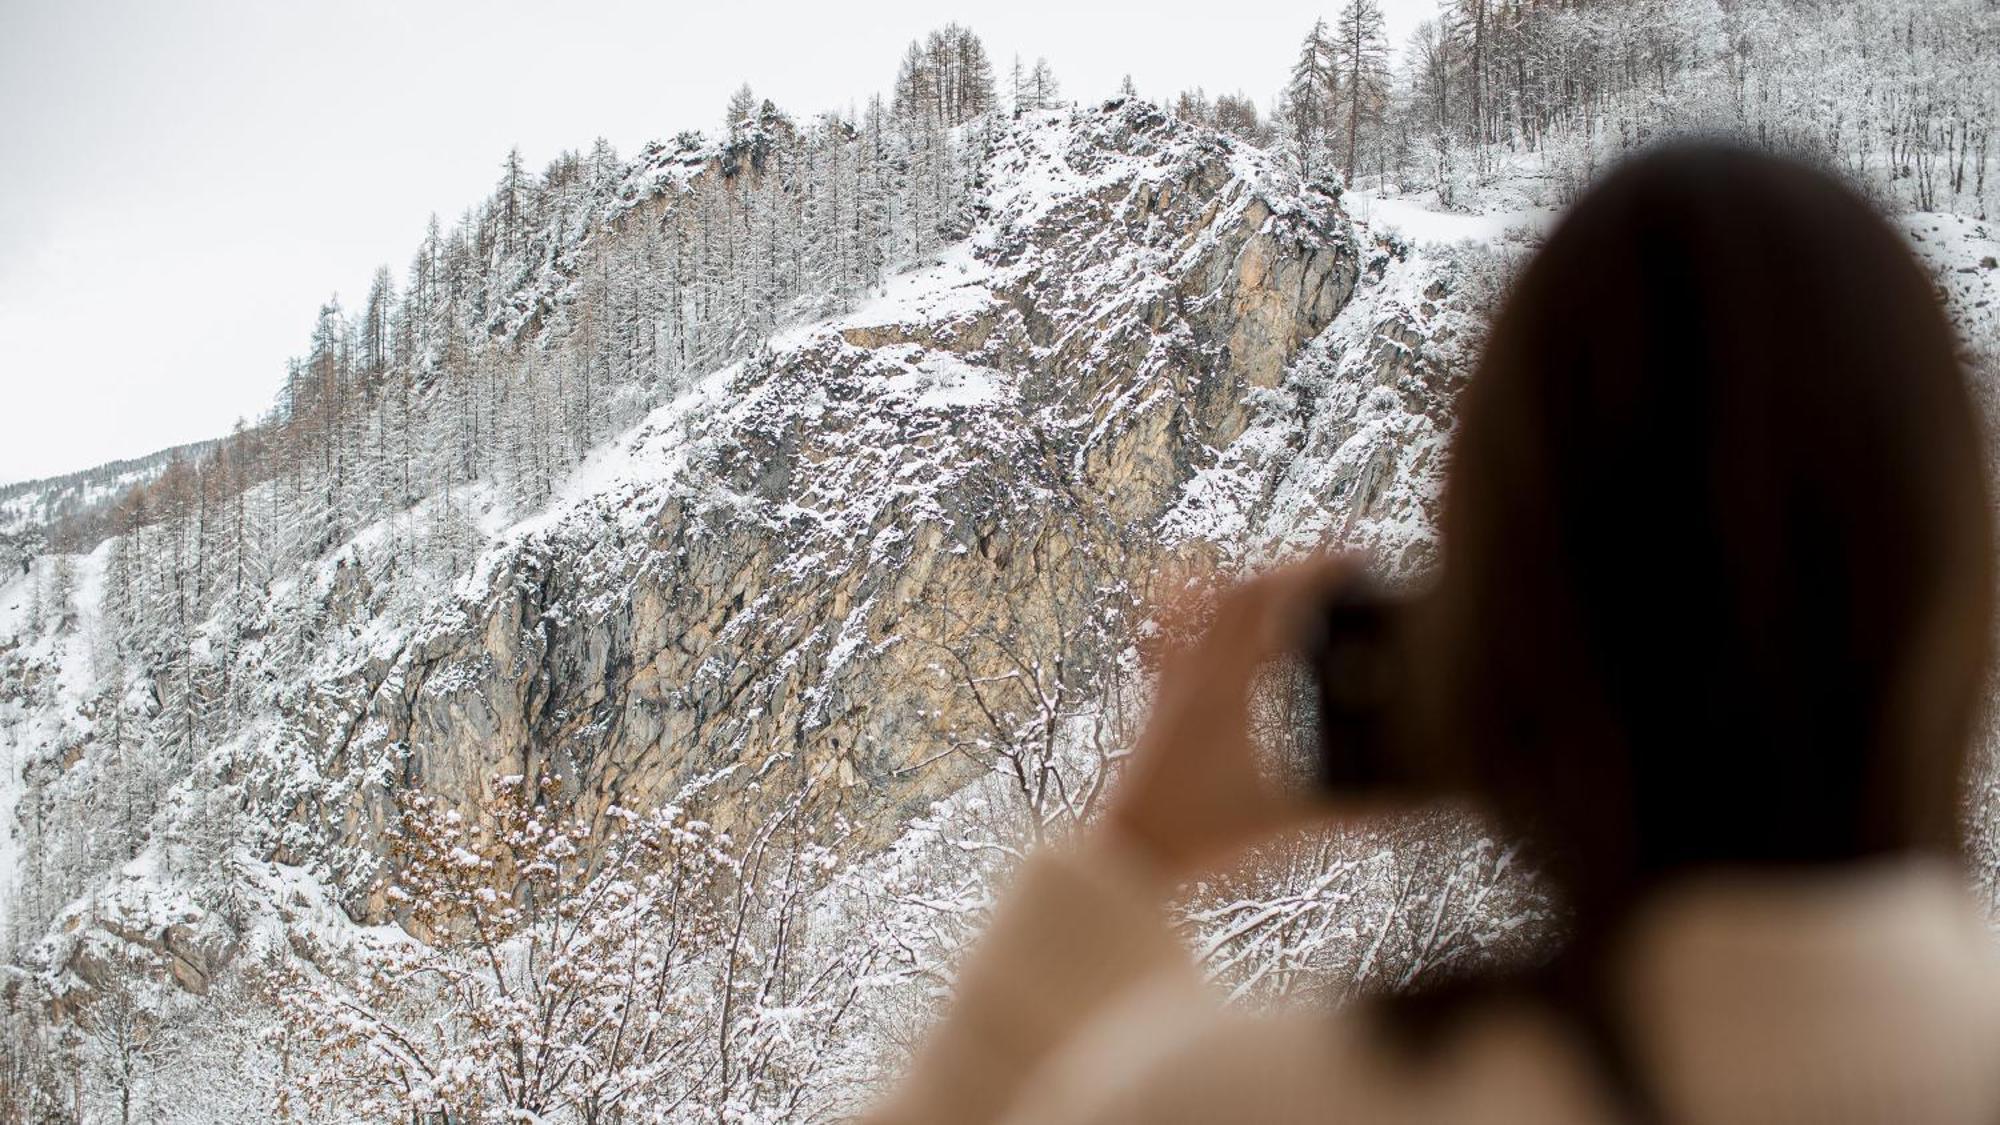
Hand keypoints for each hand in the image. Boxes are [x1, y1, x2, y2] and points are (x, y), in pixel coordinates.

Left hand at [1101, 557, 1358, 880]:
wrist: (1131, 855)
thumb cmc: (1203, 838)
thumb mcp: (1289, 823)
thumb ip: (1354, 811)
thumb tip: (1414, 804)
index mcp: (1230, 690)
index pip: (1272, 603)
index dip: (1315, 571)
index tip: (1352, 562)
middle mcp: (1196, 673)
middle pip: (1240, 590)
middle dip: (1291, 569)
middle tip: (1330, 570)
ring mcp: (1172, 682)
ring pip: (1202, 604)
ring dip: (1246, 582)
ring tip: (1280, 579)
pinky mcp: (1159, 700)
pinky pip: (1168, 632)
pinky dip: (1188, 606)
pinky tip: (1190, 593)